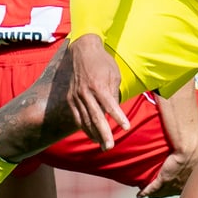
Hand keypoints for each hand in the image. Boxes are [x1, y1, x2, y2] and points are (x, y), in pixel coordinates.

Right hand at [67, 34, 129, 149]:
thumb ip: (113, 93)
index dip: (118, 117)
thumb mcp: (113, 74)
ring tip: (103, 146)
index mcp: (98, 85)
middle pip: (95, 117)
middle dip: (104, 133)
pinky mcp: (71, 98)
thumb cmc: (102, 62)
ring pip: (85, 120)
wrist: (82, 50)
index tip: (126, 127)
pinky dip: (85, 128)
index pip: (110, 106)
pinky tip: (93, 137)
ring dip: (94, 135)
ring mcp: (76, 96)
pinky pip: (78, 117)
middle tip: (110, 146)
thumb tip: (115, 110)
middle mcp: (85, 93)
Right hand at [138, 142, 197, 197]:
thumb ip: (197, 161)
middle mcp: (181, 186)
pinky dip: (145, 192)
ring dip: (154, 194)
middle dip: (165, 194)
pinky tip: (140, 195)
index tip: (173, 188)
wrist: (190, 149)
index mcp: (191, 182)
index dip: (176, 189)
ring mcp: (172, 184)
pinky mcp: (163, 179)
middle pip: (170, 193)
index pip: (182, 189)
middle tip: (158, 194)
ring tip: (149, 194)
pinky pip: (152, 188)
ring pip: (160, 192)